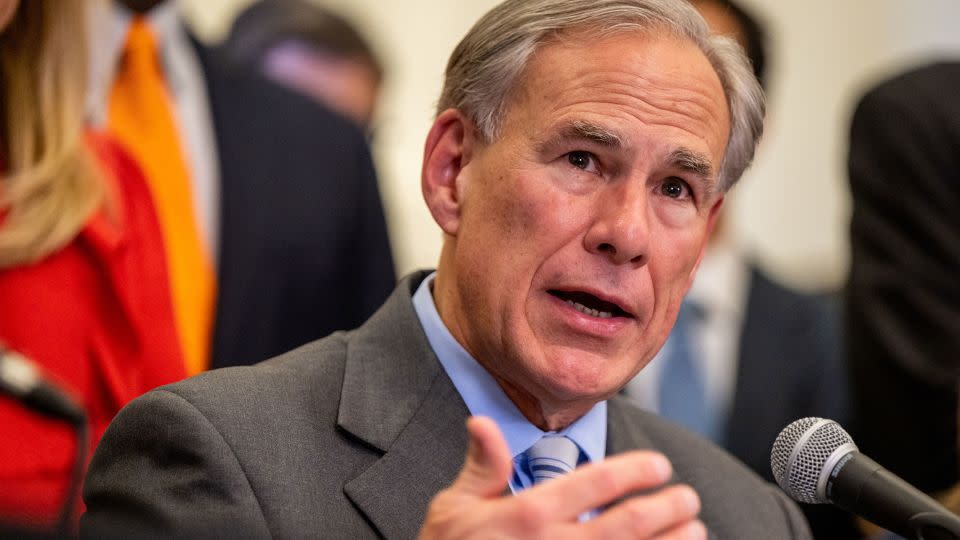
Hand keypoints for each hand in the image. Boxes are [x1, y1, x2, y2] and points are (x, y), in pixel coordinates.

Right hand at [419, 416, 705, 538]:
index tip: (659, 465)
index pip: (591, 483)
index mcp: (526, 516)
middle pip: (625, 525)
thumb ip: (481, 466)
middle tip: (688, 497)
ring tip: (696, 530)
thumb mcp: (453, 508)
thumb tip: (483, 421)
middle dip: (665, 508)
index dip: (633, 471)